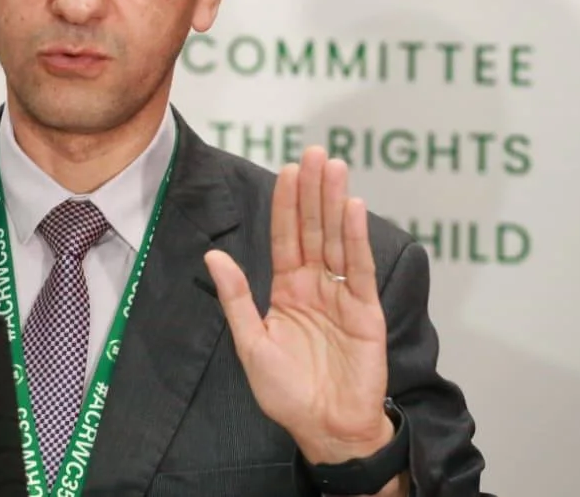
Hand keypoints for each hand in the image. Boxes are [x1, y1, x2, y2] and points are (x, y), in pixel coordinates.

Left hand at [205, 146, 392, 464]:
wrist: (325, 428)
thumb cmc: (287, 393)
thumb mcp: (251, 343)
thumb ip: (236, 298)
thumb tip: (214, 256)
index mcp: (287, 291)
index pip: (286, 237)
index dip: (286, 204)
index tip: (288, 169)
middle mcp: (315, 286)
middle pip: (313, 229)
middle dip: (313, 191)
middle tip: (315, 153)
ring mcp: (341, 295)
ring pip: (336, 239)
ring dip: (335, 203)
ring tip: (335, 167)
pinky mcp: (365, 310)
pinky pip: (358, 268)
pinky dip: (356, 238)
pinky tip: (353, 208)